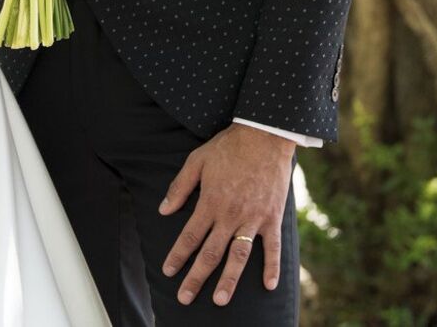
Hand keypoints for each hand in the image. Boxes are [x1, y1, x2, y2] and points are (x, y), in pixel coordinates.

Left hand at [159, 124, 294, 306]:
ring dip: (229, 280)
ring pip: (239, 257)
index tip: (169, 271)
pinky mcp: (272, 218)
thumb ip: (180, 187)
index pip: (190, 236)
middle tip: (185, 298)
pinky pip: (273, 248)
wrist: (263, 135)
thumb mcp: (197, 160)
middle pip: (211, 253)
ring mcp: (253, 218)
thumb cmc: (228, 147)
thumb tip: (163, 210)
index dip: (178, 255)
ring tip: (220, 301)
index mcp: (211, 201)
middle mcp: (231, 215)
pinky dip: (272, 267)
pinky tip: (269, 286)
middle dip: (196, 277)